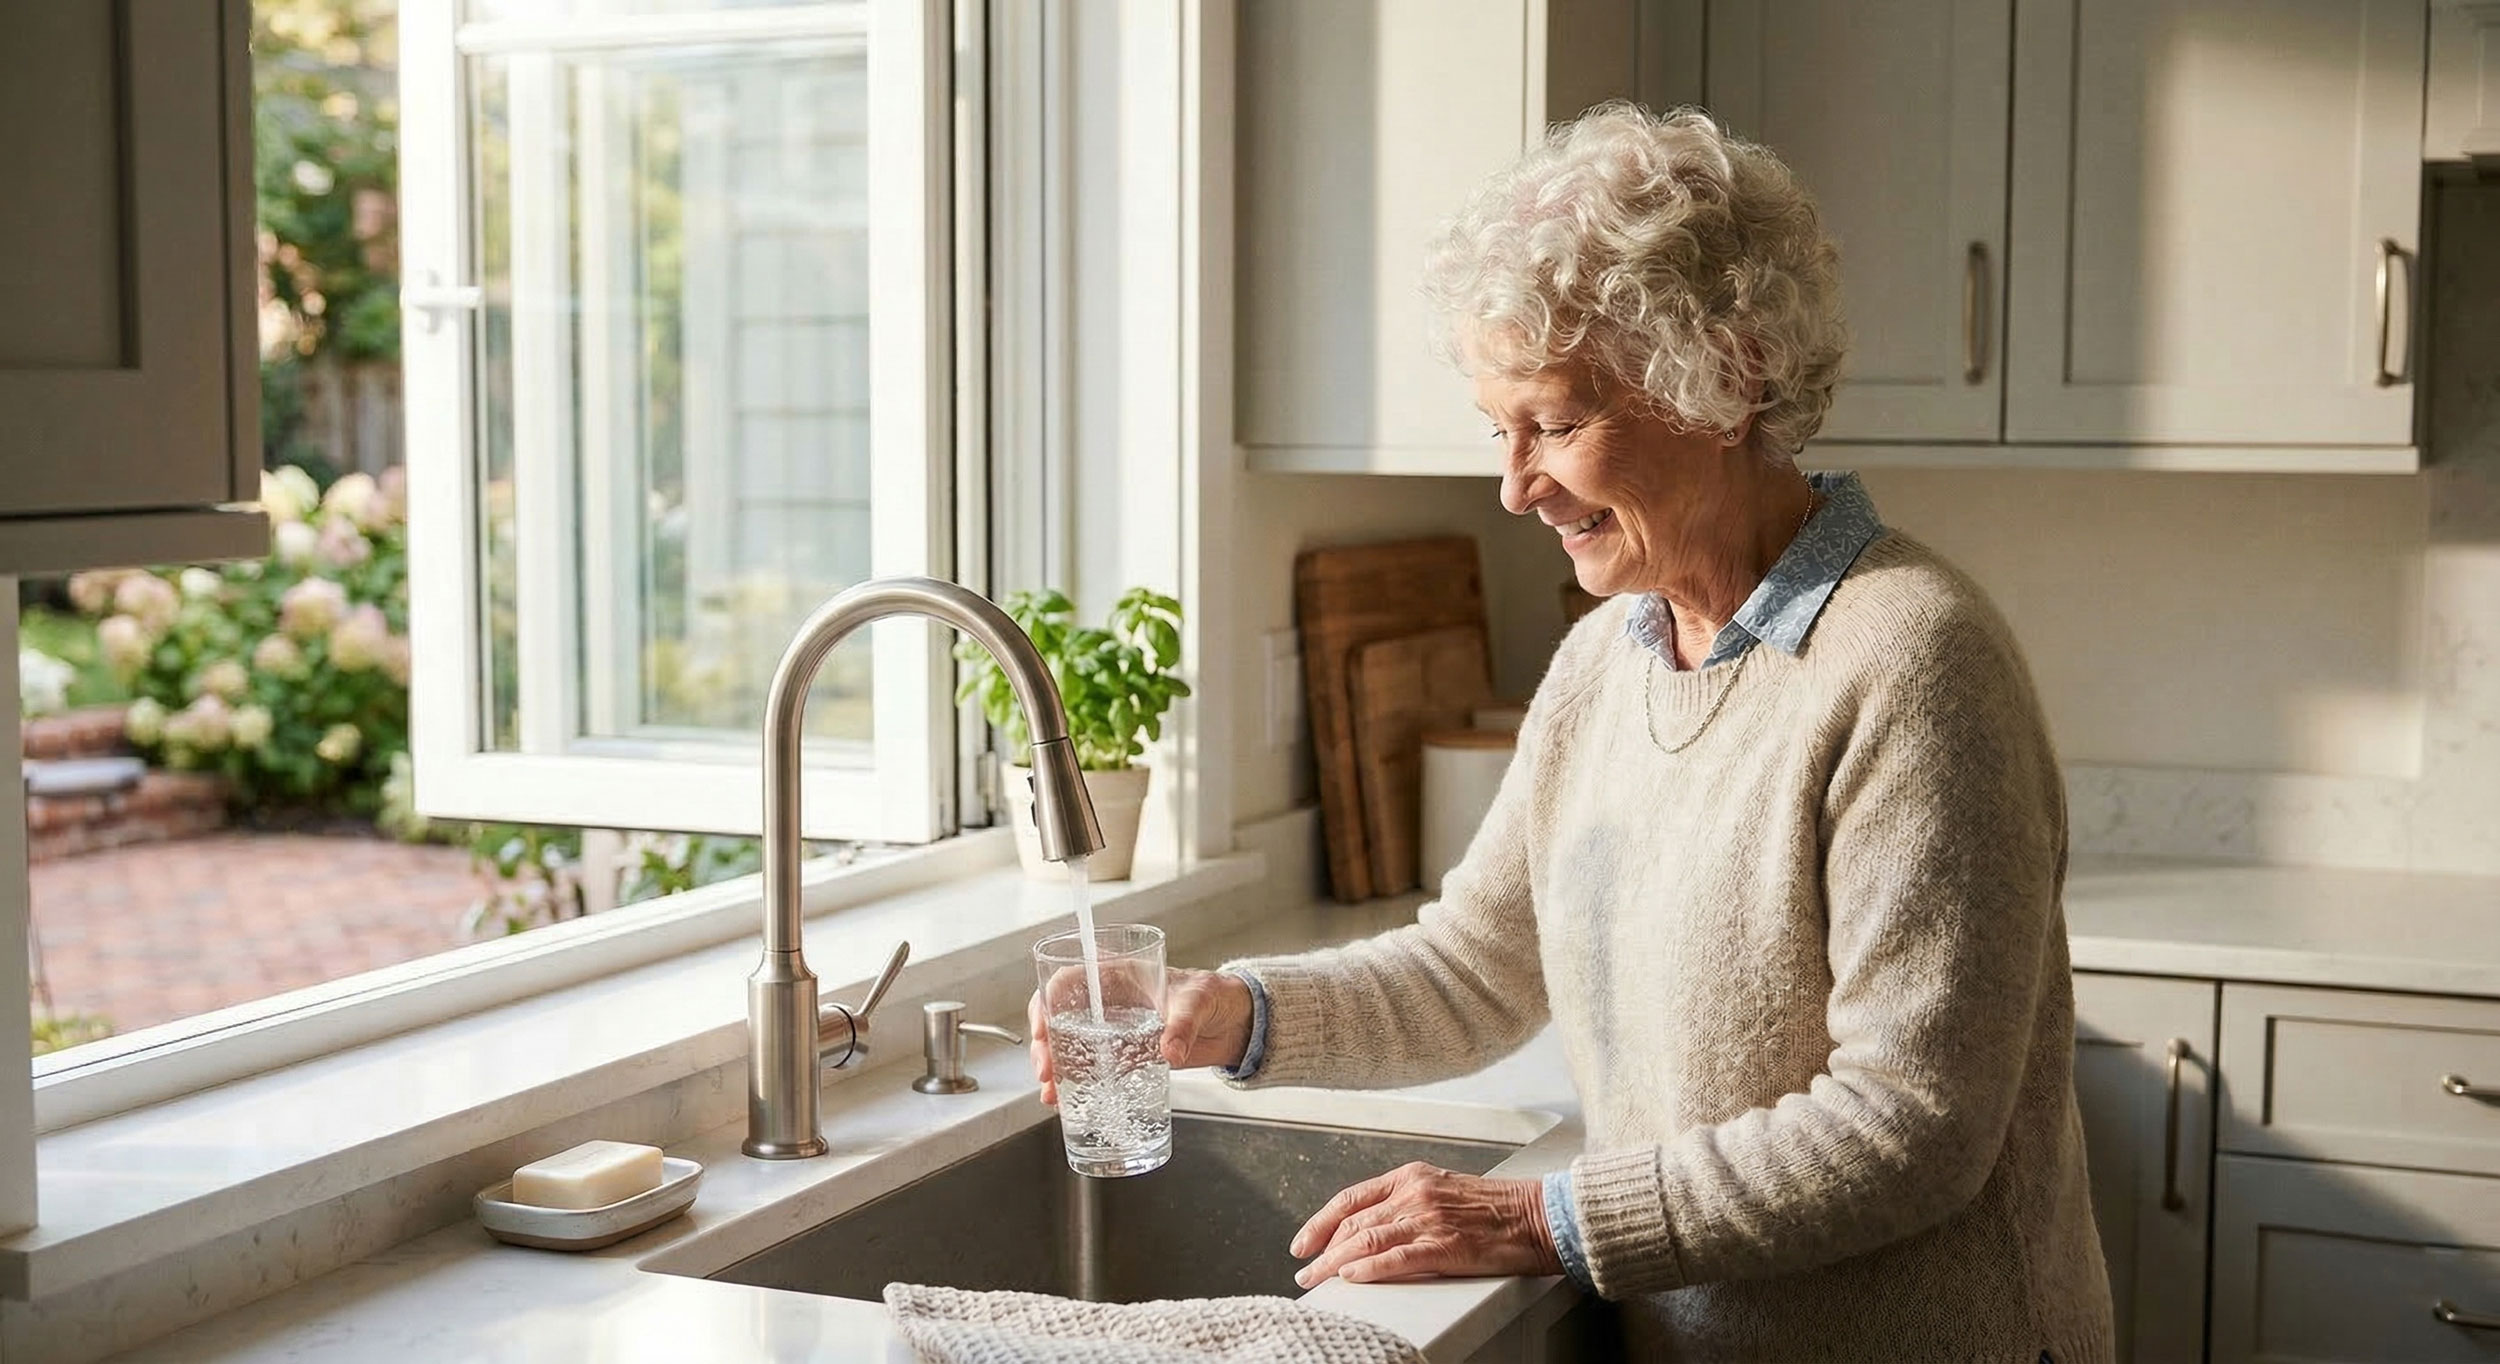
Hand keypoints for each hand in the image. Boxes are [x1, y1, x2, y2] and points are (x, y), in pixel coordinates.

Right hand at [1027, 967, 1253, 1104]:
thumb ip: (1184, 1023)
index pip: (1069, 980)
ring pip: (1070, 1044)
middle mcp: (1109, 1001)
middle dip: (1045, 1044)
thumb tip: (1171, 1050)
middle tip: (1046, 1071)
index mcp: (1119, 974)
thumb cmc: (1215, 995)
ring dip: (1055, 1068)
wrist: (1235, 1021)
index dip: (1048, 1001)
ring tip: (1051, 1094)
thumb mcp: (1198, 1001)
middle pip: (1060, 1016)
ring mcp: (1115, 1029)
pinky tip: (1066, 1100)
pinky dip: (1076, 1082)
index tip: (1044, 1028)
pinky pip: (1093, 1066)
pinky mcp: (1126, 1054)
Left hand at [1290, 1163, 1559, 1287]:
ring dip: (1333, 1262)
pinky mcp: (1446, 1246)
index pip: (1352, 1198)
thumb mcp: (1444, 1191)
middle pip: (1352, 1222)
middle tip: (1303, 1270)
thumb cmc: (1496, 1209)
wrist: (1539, 1216)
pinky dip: (1367, 1269)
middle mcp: (1414, 1193)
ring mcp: (1429, 1219)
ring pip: (1365, 1240)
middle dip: (1320, 1248)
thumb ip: (1408, 1203)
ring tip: (1315, 1280)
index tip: (1303, 1242)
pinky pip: (1395, 1258)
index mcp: (1411, 1177)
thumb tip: (1370, 1228)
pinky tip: (1349, 1277)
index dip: (1320, 1221)